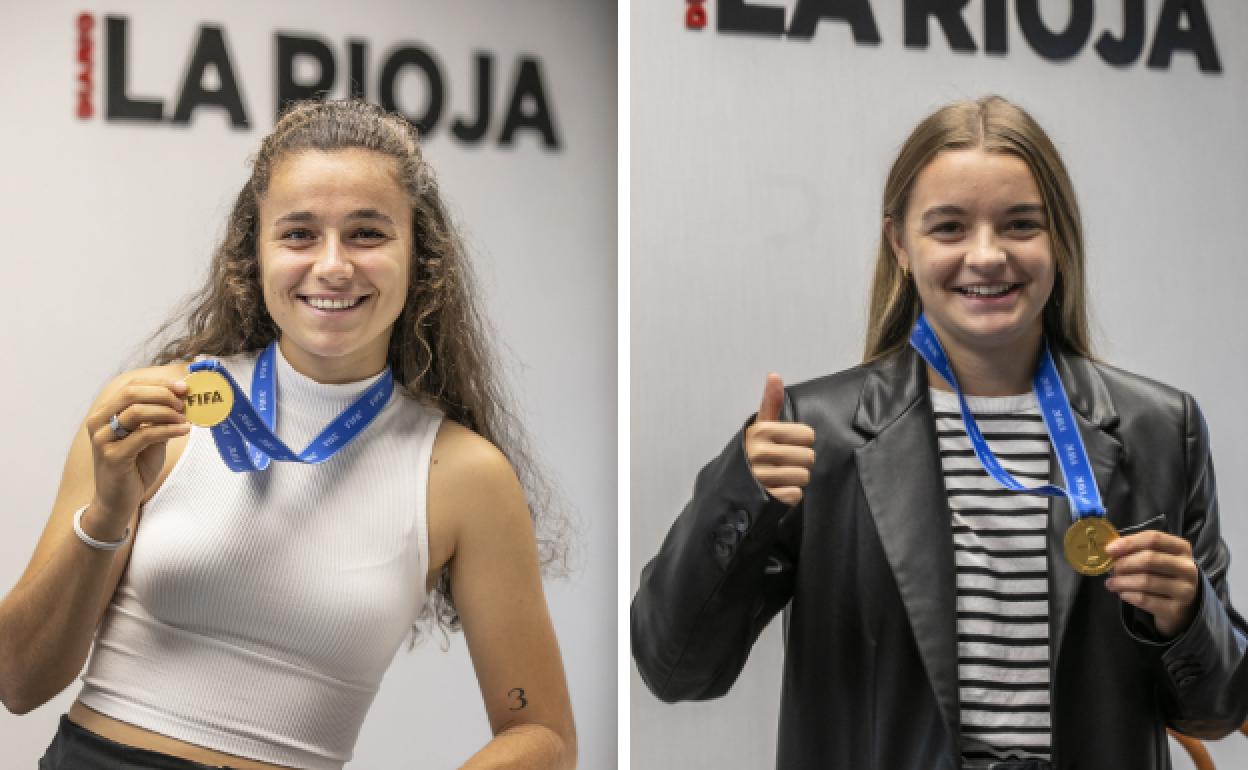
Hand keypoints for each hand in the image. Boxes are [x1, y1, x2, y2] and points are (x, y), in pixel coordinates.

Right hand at [86, 374, 190, 521]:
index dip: (159, 383)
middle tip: (184, 401)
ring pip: (136, 411)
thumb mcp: (150, 437)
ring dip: (166, 411)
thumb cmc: (135, 467)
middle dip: (163, 393)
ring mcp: (103, 438)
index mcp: (105, 412)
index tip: (183, 386)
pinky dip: (168, 430)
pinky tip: (183, 430)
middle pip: (131, 393)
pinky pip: (145, 435)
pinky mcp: (112, 456)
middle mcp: (99, 421)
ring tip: (185, 418)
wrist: (119, 500)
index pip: (132, 385)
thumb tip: (184, 399)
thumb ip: (161, 418)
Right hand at [744, 373, 814, 505]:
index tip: (786, 444)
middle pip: (809, 457)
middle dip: (798, 461)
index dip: (800, 441)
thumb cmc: (752, 450)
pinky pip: (796, 495)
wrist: (730, 483)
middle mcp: (761, 452)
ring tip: (778, 476)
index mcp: (763, 431)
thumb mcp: (760, 425)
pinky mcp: (767, 497)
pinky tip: (776, 489)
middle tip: (782, 462)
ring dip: (794, 479)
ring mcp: (763, 476)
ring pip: (804, 477)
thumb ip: (771, 402)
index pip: (808, 435)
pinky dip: (788, 495)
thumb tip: (774, 375)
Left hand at [1104, 531, 1199, 637]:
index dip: (1129, 542)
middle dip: (1124, 563)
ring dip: (1122, 581)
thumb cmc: (1163, 575)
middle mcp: (1187, 568)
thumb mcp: (1157, 557)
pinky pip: (1144, 599)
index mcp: (1182, 549)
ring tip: (1111, 583)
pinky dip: (1128, 595)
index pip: (1154, 538)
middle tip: (1111, 569)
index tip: (1109, 549)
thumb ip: (1137, 550)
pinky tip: (1122, 593)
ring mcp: (1184, 590)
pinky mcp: (1176, 610)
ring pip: (1146, 581)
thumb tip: (1111, 549)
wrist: (1182, 606)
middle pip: (1150, 559)